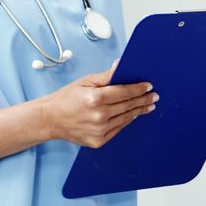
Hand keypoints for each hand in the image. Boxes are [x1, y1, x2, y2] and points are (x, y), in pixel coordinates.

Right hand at [40, 60, 156, 146]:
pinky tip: (133, 115)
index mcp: (95, 98)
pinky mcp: (98, 141)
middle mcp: (99, 115)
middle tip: (154, 96)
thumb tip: (121, 65)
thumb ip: (106, 76)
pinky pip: (118, 129)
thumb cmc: (67, 98)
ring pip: (125, 118)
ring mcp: (99, 130)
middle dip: (143, 100)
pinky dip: (126, 121)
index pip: (124, 92)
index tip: (149, 86)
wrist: (50, 119)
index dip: (139, 89)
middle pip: (128, 106)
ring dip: (138, 111)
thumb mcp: (86, 81)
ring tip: (148, 106)